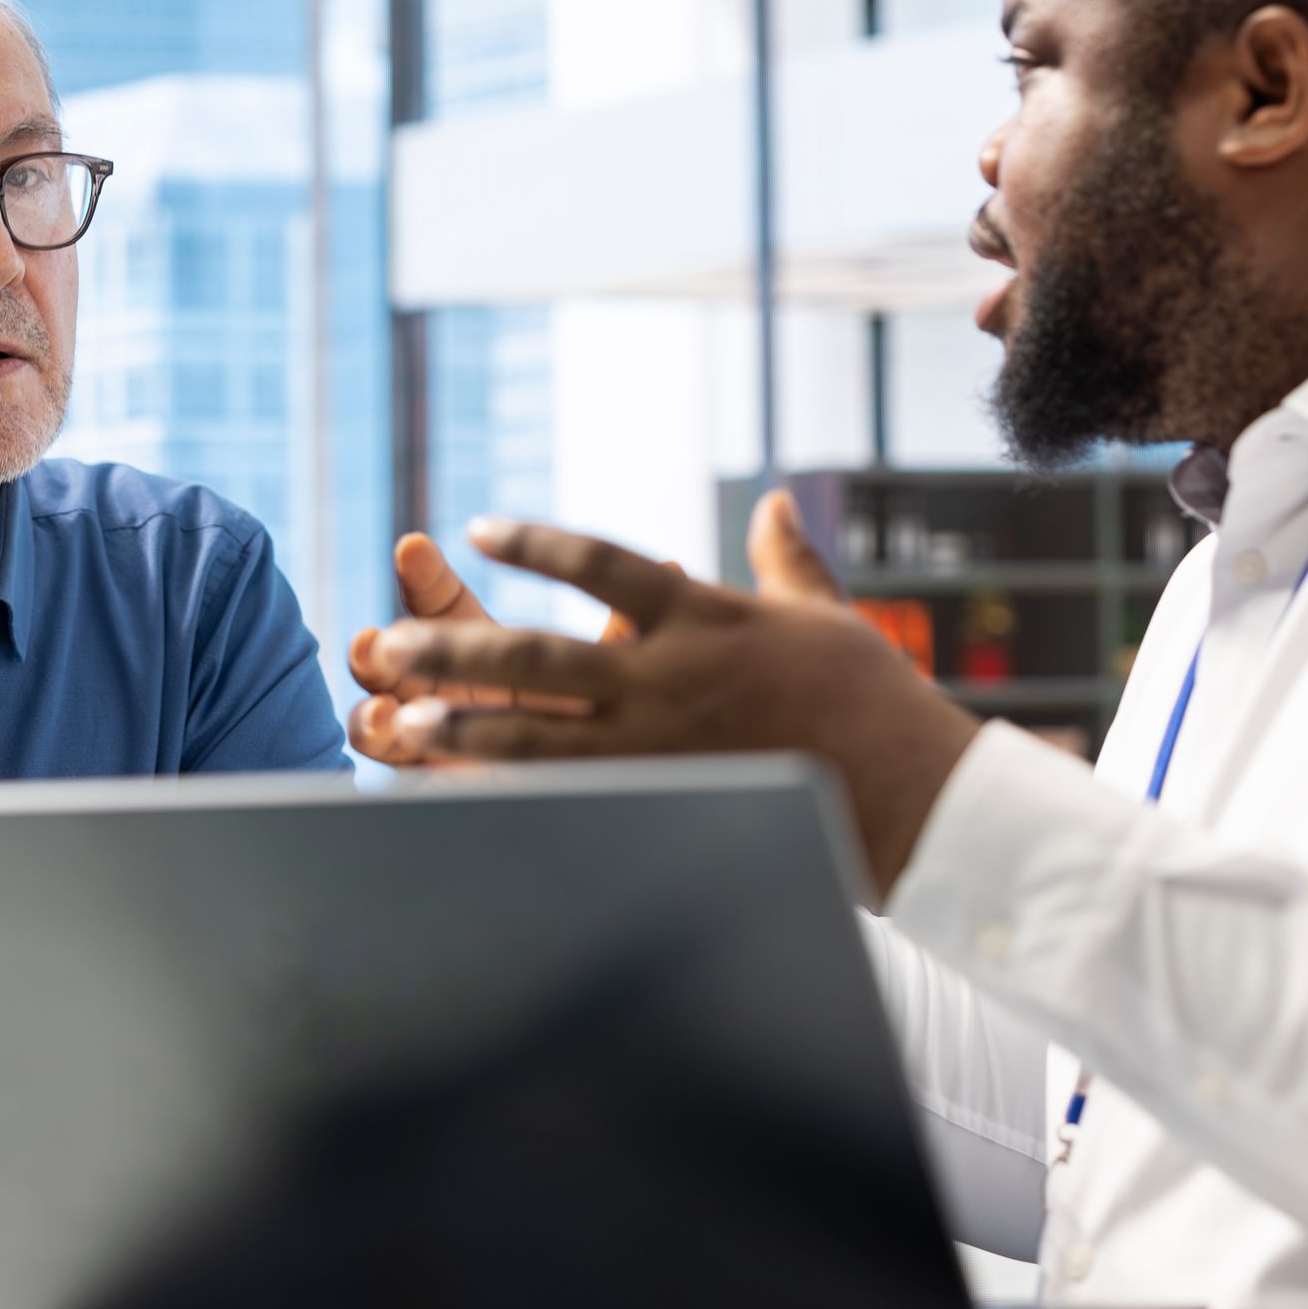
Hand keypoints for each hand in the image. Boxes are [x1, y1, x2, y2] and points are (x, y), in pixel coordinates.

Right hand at [348, 530, 636, 768]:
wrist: (633, 796)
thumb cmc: (630, 722)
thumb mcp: (633, 672)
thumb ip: (631, 634)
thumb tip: (673, 569)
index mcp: (497, 653)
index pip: (446, 604)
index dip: (426, 577)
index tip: (416, 548)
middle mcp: (461, 692)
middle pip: (408, 661)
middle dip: (389, 646)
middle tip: (378, 640)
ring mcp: (447, 739)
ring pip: (392, 716)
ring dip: (378, 708)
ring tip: (383, 708)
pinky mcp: (447, 785)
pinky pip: (407, 771)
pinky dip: (396, 755)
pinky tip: (396, 744)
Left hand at [356, 496, 979, 898]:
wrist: (914, 791)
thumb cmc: (872, 702)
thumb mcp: (826, 617)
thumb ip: (784, 560)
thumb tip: (771, 503)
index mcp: (705, 617)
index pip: (604, 565)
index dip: (538, 543)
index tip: (481, 527)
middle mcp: (671, 679)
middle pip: (543, 654)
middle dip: (461, 648)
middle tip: (393, 641)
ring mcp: (664, 749)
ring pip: (542, 736)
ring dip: (465, 729)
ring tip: (398, 724)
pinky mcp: (669, 805)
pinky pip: (572, 800)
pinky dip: (512, 799)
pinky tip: (460, 801)